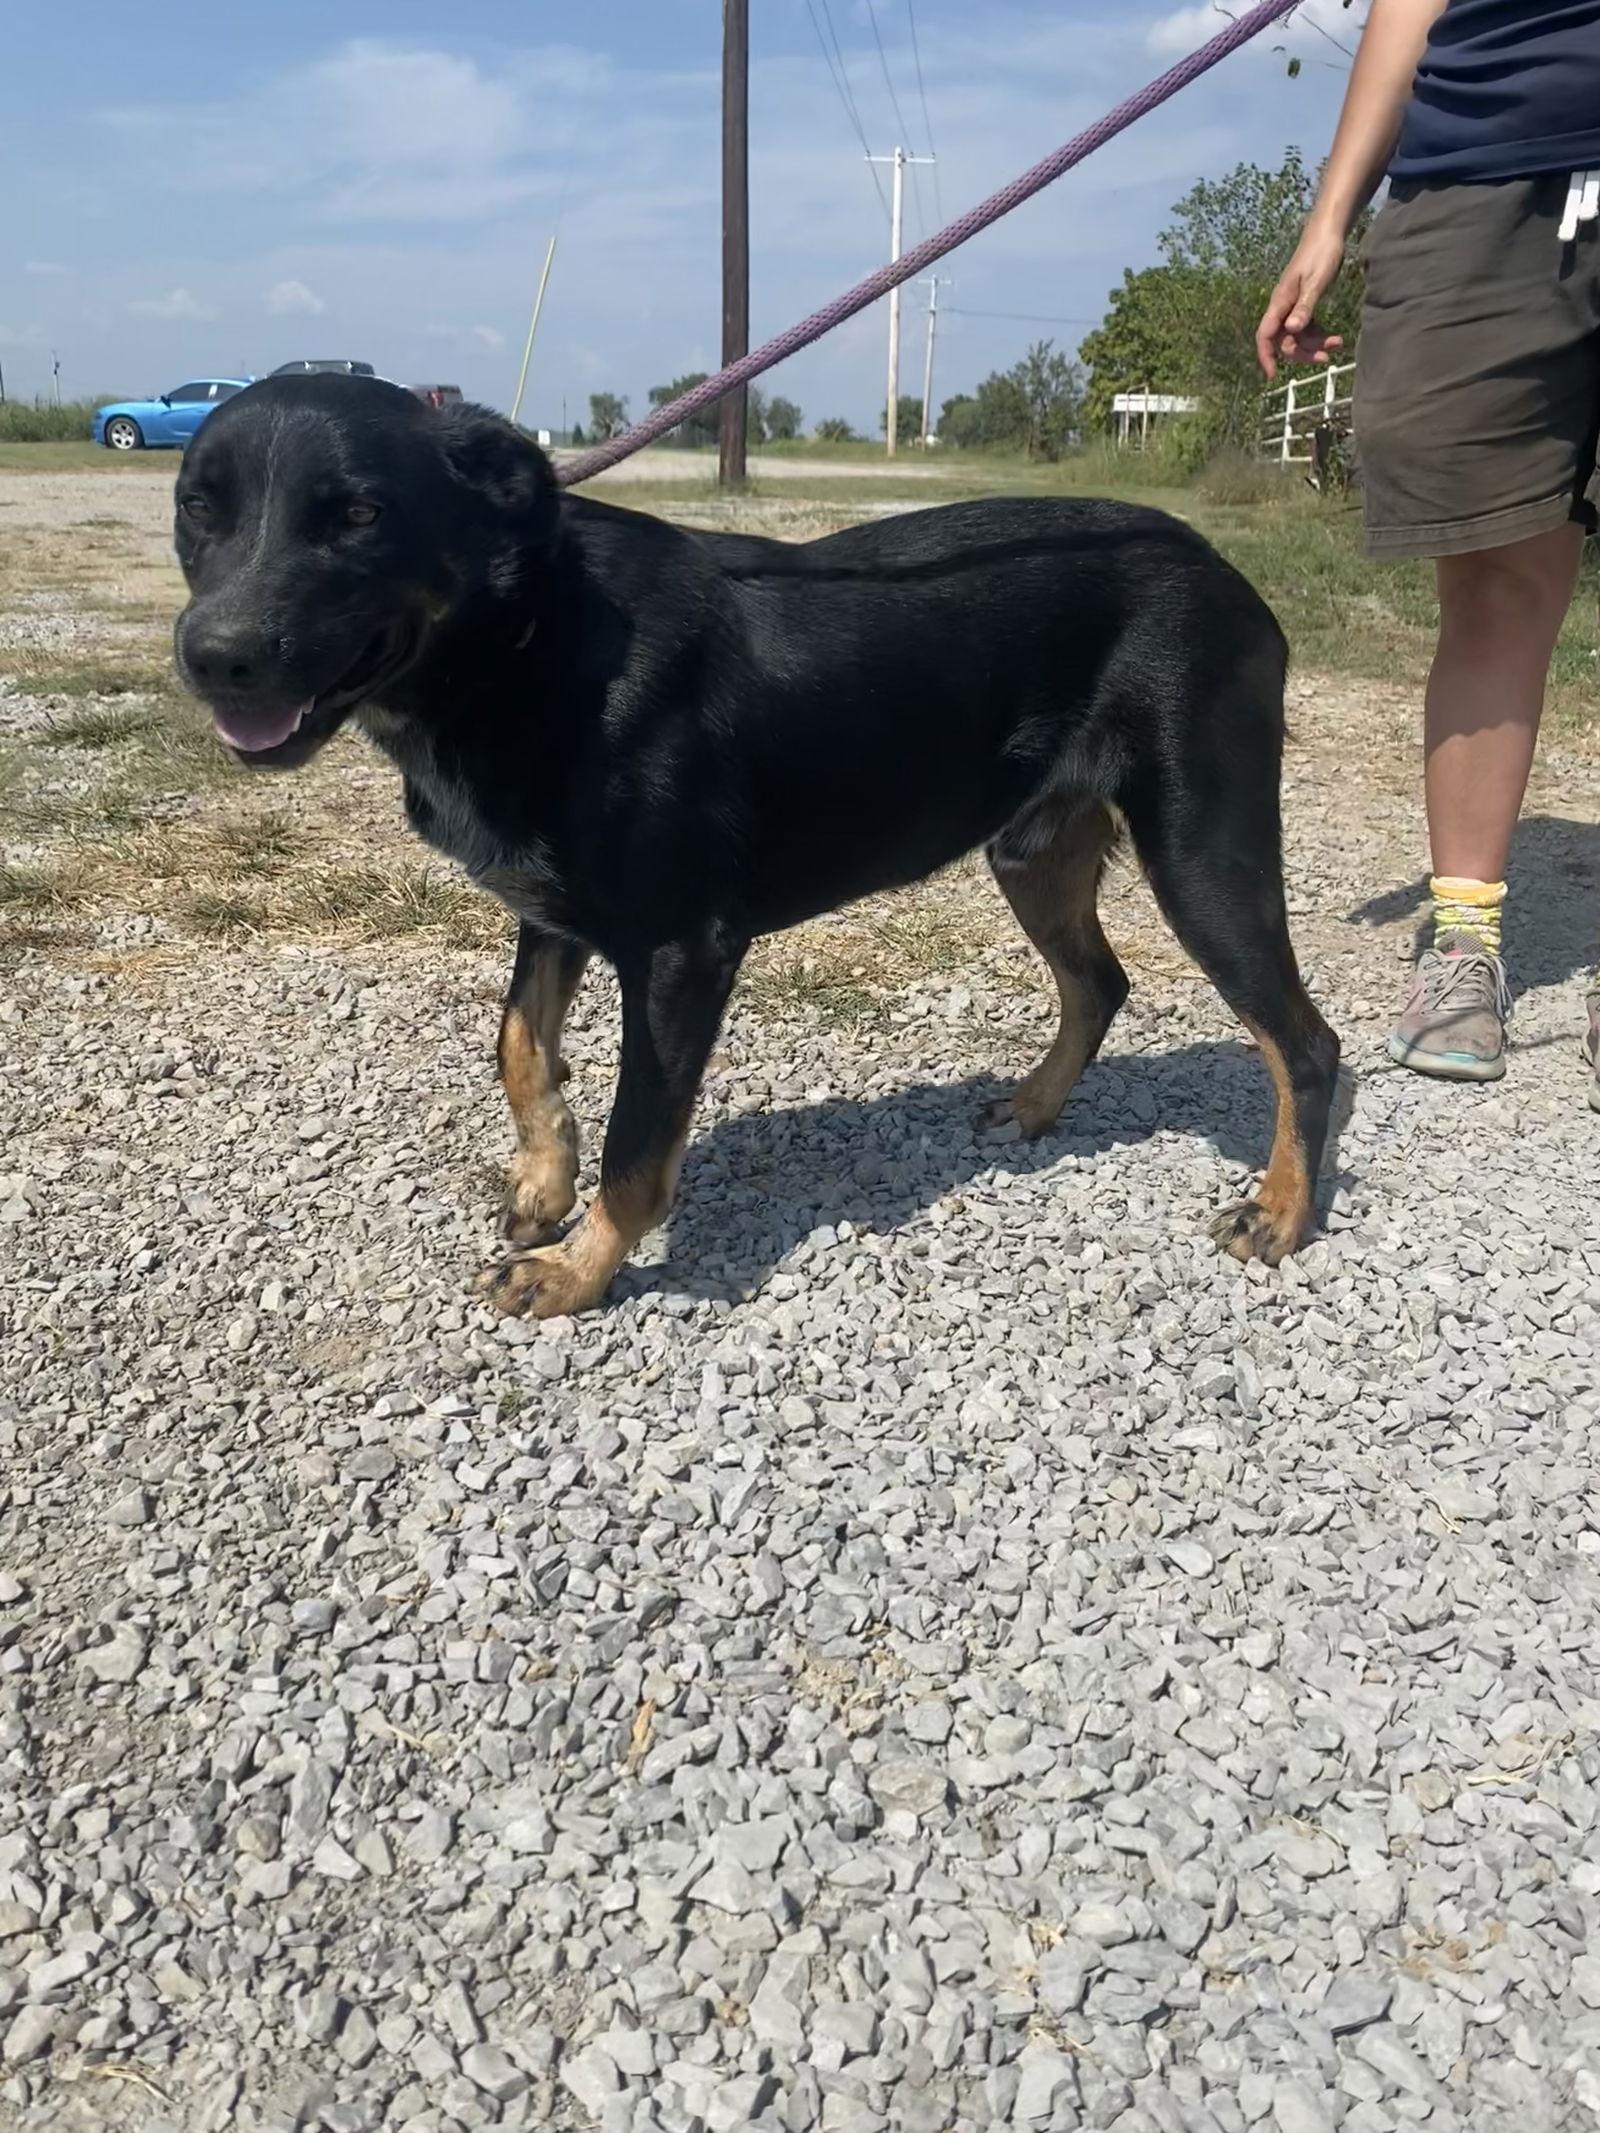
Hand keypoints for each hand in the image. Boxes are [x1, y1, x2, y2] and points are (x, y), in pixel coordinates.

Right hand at [1256, 225, 1348, 379]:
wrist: (1327, 232)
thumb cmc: (1321, 253)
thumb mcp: (1316, 281)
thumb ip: (1304, 307)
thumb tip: (1292, 330)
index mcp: (1280, 302)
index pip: (1266, 335)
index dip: (1266, 356)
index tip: (1272, 376)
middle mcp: (1283, 307)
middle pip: (1285, 341)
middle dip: (1303, 353)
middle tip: (1326, 357)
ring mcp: (1293, 305)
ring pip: (1298, 336)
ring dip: (1315, 344)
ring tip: (1338, 343)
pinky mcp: (1304, 302)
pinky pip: (1307, 327)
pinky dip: (1319, 334)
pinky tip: (1333, 336)